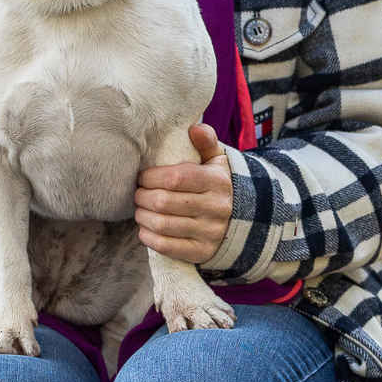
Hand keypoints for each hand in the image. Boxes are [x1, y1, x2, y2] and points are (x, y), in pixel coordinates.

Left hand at [135, 123, 233, 265]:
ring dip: (142, 216)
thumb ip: (206, 141)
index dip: (151, 177)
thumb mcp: (216, 160)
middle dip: (142, 196)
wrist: (243, 219)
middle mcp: (217, 208)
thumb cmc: (216, 184)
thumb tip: (194, 128)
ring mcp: (210, 233)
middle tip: (138, 192)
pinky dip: (148, 236)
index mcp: (217, 181)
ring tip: (140, 209)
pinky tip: (146, 228)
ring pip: (162, 224)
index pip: (176, 177)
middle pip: (163, 202)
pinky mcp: (202, 252)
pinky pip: (166, 246)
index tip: (143, 176)